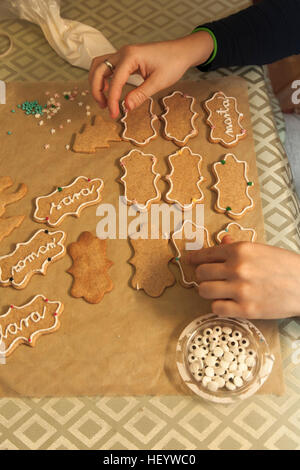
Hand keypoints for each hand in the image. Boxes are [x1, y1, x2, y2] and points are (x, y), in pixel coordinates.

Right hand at [89, 31, 213, 118]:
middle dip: (96, 89)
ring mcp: (123, 54)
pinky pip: (108, 66)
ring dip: (97, 82)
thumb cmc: (173, 63)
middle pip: (98, 69)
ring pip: (100, 66)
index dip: (112, 100)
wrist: (182, 51)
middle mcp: (123, 52)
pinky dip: (104, 78)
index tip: (114, 114)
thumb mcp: (158, 82)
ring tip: (103, 100)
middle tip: (103, 107)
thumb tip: (126, 107)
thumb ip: (141, 95)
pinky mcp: (126, 58)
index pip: (115, 81)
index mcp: (130, 56)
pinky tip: (109, 90)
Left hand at [186, 237, 299, 318]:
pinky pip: (216, 308)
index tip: (188, 260)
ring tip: (218, 291)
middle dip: (203, 276)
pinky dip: (219, 306)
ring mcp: (240, 289)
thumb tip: (222, 240)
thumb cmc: (285, 266)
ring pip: (204, 291)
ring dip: (208, 291)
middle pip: (201, 273)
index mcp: (240, 250)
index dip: (194, 258)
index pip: (206, 254)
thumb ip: (237, 246)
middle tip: (211, 278)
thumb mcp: (261, 250)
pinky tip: (227, 303)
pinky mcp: (246, 309)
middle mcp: (237, 268)